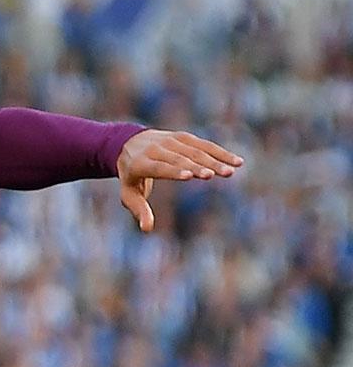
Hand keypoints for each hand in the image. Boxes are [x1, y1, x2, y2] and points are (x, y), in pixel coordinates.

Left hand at [116, 129, 242, 232]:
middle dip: (199, 166)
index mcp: (141, 163)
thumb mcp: (129, 194)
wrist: (128, 144)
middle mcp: (156, 149)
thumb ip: (139, 210)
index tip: (190, 176)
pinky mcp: (183, 137)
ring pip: (195, 151)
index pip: (159, 167)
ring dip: (214, 161)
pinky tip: (237, 162)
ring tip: (231, 172)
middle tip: (216, 175)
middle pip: (180, 159)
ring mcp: (171, 141)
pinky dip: (221, 153)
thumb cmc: (131, 176)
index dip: (174, 171)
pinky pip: (204, 145)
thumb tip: (147, 229)